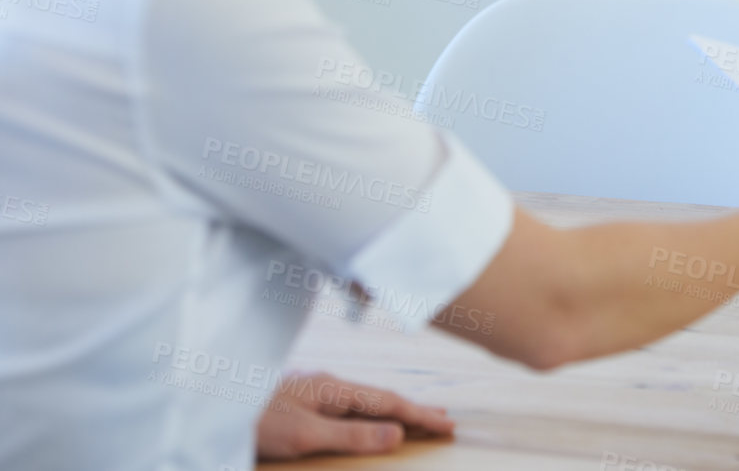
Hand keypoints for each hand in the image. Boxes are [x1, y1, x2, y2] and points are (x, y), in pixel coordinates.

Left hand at [256, 370, 453, 460]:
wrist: (206, 412)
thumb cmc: (252, 424)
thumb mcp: (303, 436)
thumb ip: (351, 436)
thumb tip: (397, 434)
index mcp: (333, 389)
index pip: (388, 402)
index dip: (420, 414)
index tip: (448, 424)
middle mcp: (327, 385)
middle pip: (380, 397)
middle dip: (413, 408)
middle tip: (445, 420)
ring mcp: (313, 391)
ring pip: (364, 400)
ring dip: (393, 410)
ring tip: (415, 419)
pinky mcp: (300, 401)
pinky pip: (348, 405)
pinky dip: (370, 413)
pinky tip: (367, 419)